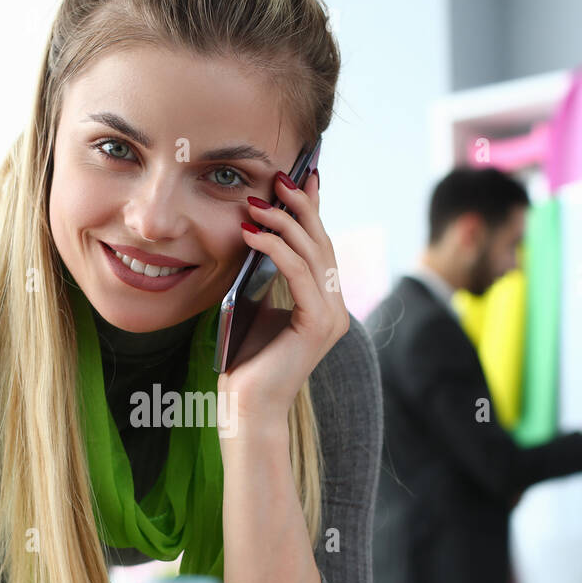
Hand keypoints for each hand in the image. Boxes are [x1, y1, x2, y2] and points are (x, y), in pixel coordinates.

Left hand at [218, 168, 348, 434]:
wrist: (247, 406)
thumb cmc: (246, 360)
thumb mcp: (257, 305)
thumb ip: (266, 274)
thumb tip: (257, 231)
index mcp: (323, 302)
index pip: (320, 245)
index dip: (312, 209)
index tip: (300, 176)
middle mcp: (335, 307)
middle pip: (321, 242)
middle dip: (300, 205)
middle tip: (278, 178)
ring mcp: (332, 316)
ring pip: (313, 253)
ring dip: (284, 222)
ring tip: (257, 203)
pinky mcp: (319, 325)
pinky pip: (300, 274)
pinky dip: (276, 248)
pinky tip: (253, 234)